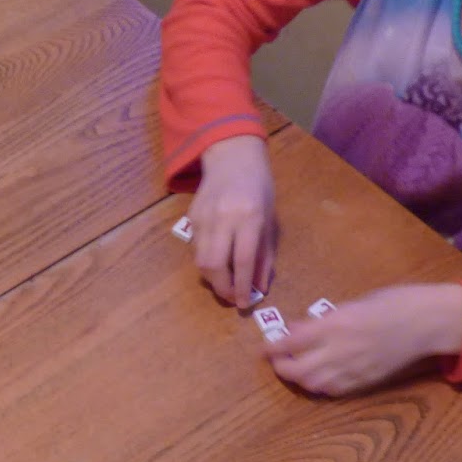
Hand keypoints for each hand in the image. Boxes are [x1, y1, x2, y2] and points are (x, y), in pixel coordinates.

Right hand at [191, 136, 276, 306]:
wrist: (232, 157)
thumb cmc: (259, 188)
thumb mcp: (270, 219)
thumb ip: (265, 254)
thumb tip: (260, 286)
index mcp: (249, 216)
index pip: (242, 260)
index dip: (241, 286)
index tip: (244, 304)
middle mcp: (223, 218)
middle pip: (214, 265)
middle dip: (222, 288)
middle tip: (231, 298)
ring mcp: (203, 218)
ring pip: (201, 261)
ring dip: (213, 279)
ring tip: (225, 283)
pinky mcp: (191, 218)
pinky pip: (197, 249)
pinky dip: (207, 262)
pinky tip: (217, 260)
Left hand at [267, 284, 461, 396]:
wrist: (429, 322)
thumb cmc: (395, 301)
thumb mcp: (355, 302)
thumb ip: (325, 319)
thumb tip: (299, 328)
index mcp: (336, 324)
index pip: (292, 342)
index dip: (274, 348)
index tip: (264, 349)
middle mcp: (340, 350)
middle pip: (298, 370)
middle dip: (282, 368)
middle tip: (277, 362)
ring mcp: (353, 369)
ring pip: (313, 384)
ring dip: (300, 379)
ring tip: (295, 370)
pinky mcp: (365, 382)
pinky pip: (334, 391)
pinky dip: (320, 386)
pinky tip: (318, 378)